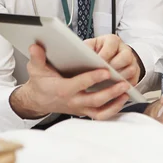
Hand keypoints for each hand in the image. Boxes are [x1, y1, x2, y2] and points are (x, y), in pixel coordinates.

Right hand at [10, 44, 130, 119]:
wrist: (38, 100)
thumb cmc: (40, 82)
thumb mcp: (36, 69)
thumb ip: (37, 58)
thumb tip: (35, 46)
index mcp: (62, 89)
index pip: (79, 84)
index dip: (93, 78)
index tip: (106, 70)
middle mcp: (73, 101)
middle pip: (94, 100)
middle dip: (110, 92)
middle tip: (123, 82)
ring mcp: (80, 108)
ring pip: (100, 110)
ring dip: (115, 102)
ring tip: (126, 90)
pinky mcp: (85, 111)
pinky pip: (101, 115)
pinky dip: (113, 109)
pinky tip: (122, 99)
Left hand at [84, 34, 143, 84]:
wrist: (100, 62)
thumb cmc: (93, 54)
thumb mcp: (88, 48)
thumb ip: (84, 49)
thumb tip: (77, 54)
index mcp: (112, 41)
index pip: (112, 44)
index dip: (105, 54)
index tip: (97, 61)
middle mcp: (124, 50)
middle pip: (126, 56)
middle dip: (115, 66)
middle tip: (104, 74)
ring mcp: (131, 62)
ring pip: (131, 69)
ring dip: (120, 77)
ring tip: (108, 84)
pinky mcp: (133, 75)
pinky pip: (132, 82)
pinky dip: (124, 87)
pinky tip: (113, 90)